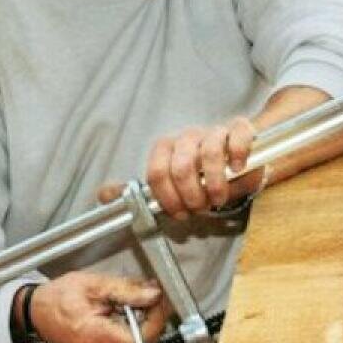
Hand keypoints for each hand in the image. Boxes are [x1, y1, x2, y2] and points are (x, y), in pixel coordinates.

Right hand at [30, 271, 172, 342]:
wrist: (37, 316)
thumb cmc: (57, 300)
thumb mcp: (93, 285)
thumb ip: (126, 290)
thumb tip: (153, 295)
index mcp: (98, 337)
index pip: (144, 337)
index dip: (156, 317)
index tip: (157, 298)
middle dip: (150, 318)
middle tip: (145, 296)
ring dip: (141, 326)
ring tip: (129, 306)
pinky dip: (130, 334)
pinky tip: (120, 319)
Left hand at [94, 116, 264, 220]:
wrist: (236, 165)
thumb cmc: (201, 178)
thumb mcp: (170, 188)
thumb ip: (138, 192)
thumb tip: (103, 194)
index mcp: (167, 149)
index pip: (157, 171)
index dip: (167, 197)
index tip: (180, 213)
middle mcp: (187, 138)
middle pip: (181, 165)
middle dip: (190, 195)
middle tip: (199, 208)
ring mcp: (214, 131)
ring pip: (209, 152)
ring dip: (214, 184)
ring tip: (217, 198)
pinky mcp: (239, 129)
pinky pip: (237, 135)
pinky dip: (237, 154)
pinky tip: (238, 169)